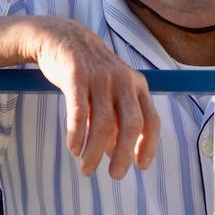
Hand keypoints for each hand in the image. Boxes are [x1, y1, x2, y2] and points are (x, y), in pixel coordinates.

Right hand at [33, 19, 159, 178]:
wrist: (62, 38)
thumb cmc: (90, 72)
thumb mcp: (111, 93)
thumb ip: (117, 121)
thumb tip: (119, 155)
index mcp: (137, 86)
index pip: (151, 120)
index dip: (148, 145)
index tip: (141, 166)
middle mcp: (123, 81)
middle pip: (131, 124)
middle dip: (124, 155)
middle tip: (115, 175)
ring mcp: (100, 78)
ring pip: (103, 123)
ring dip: (95, 151)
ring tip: (86, 168)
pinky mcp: (76, 76)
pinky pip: (78, 112)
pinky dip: (76, 134)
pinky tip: (73, 148)